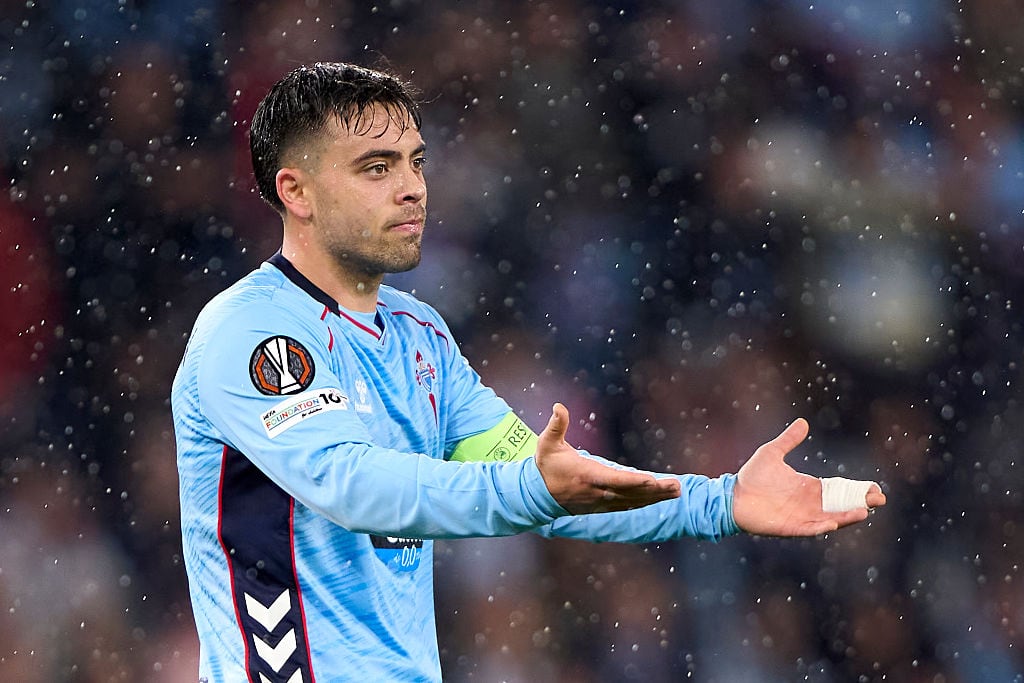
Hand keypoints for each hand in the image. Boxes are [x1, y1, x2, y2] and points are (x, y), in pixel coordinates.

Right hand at [535, 403, 680, 513]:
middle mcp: (597, 492)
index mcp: (586, 475)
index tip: (652, 481)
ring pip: (633, 501)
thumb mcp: (546, 443)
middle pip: (630, 493)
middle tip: (677, 487)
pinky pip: (628, 505)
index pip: (614, 480)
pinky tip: (660, 498)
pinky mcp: (603, 506)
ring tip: (676, 491)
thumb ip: (556, 425)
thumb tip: (558, 406)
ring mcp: (601, 502)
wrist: (538, 495)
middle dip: (655, 491)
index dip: (634, 481)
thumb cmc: (546, 465)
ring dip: (655, 497)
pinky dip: (645, 502)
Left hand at [732, 418, 886, 535]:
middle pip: (841, 505)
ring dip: (846, 516)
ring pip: (830, 518)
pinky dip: (821, 526)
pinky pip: (809, 528)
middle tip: (879, 499)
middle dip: (860, 503)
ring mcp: (801, 516)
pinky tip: (832, 522)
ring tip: (863, 512)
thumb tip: (803, 422)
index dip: (856, 490)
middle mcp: (809, 504)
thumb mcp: (772, 453)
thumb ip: (789, 440)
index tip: (874, 488)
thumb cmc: (751, 477)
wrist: (731, 495)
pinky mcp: (789, 526)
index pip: (839, 490)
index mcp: (809, 488)